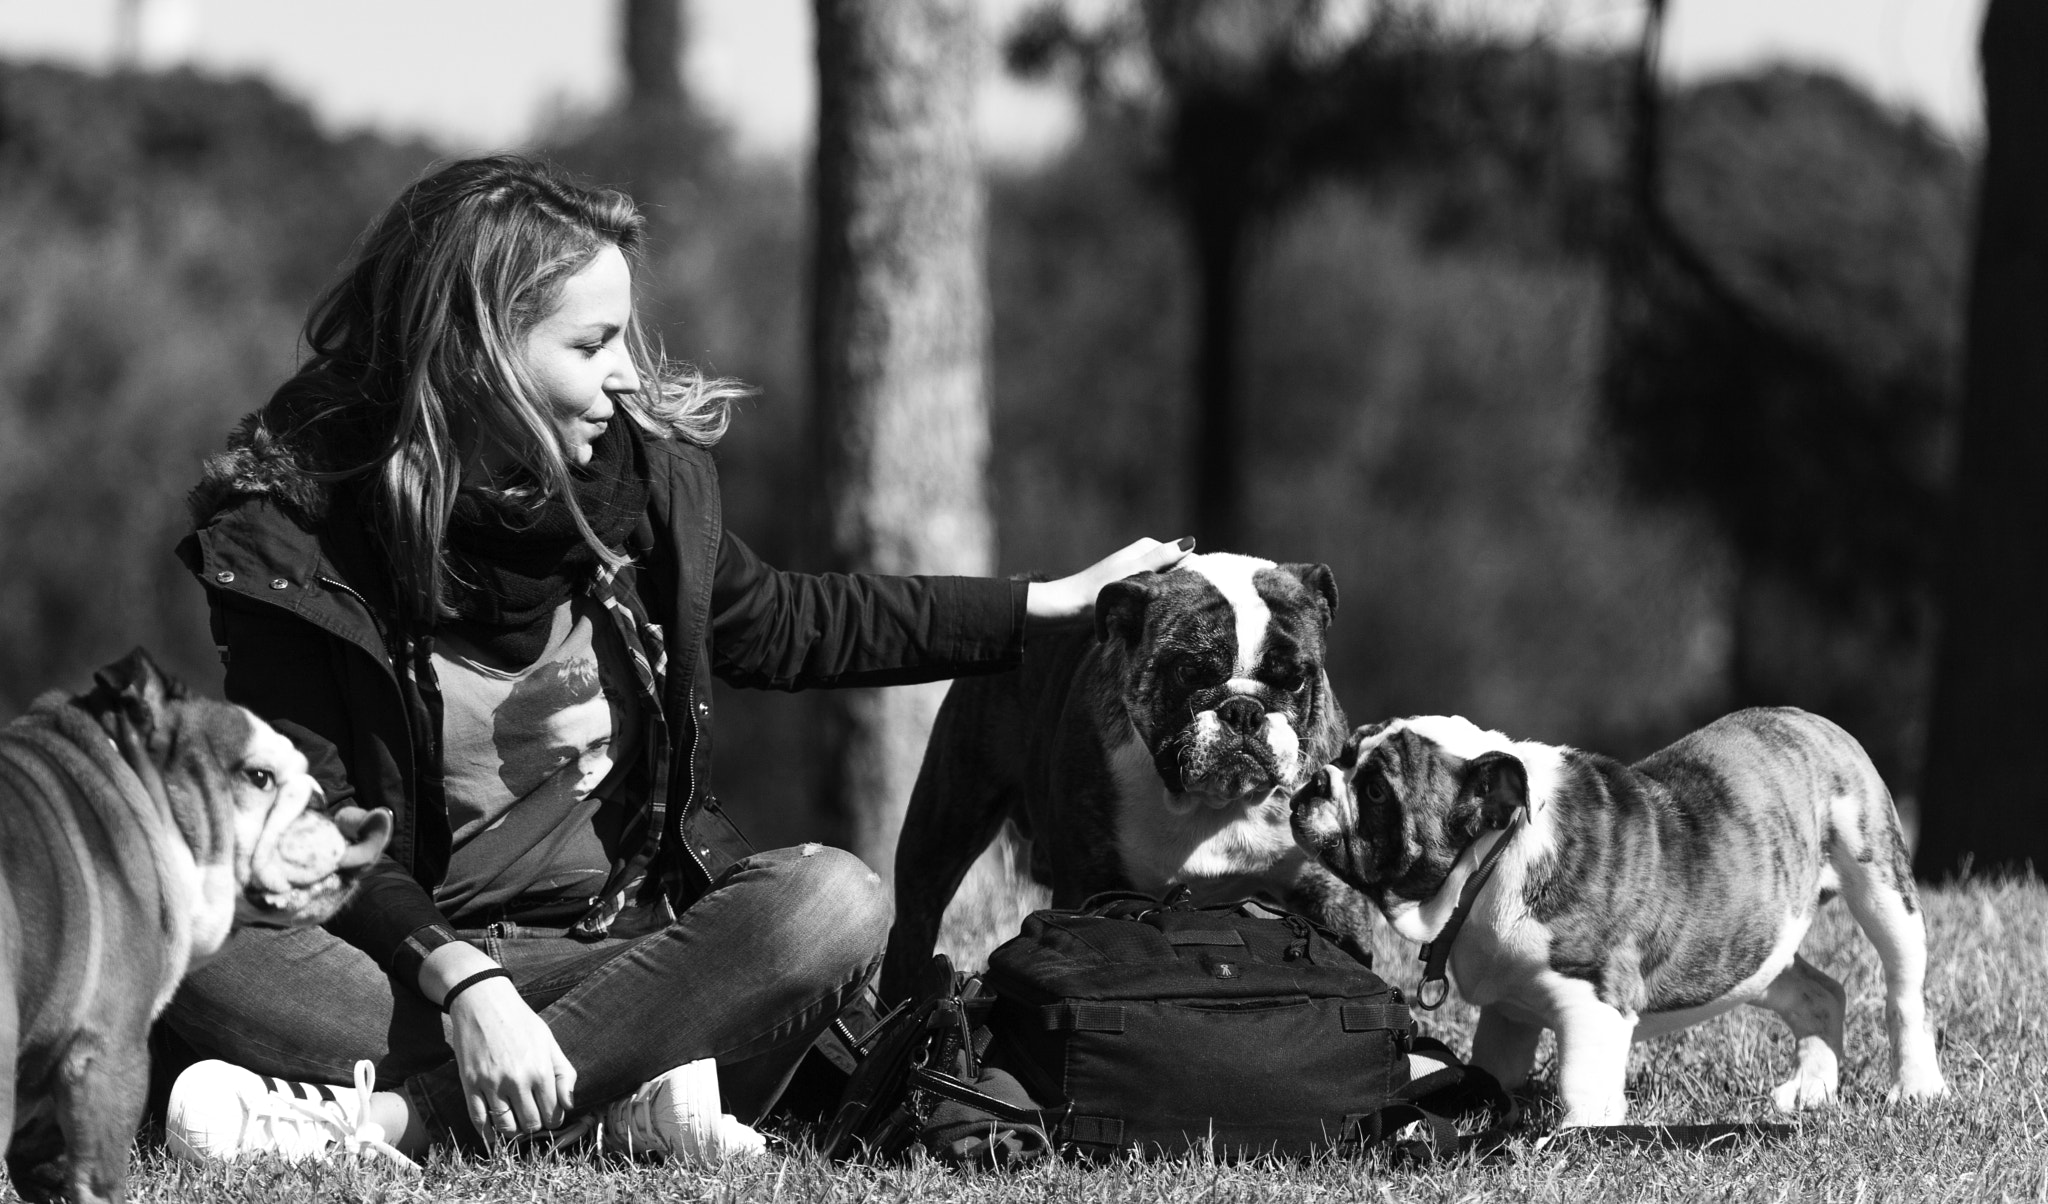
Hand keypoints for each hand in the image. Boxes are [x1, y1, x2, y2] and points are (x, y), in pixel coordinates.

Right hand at [446, 978, 577, 1137]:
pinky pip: (479, 1120)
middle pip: (530, 1124)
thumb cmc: (521, 1021)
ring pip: (506, 1126)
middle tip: (533, 1118)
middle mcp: (517, 1080)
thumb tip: (569, 1105)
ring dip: (513, 1131)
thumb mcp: (549, 1042)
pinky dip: (487, 1132)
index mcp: (540, 1070)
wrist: (483, 1002)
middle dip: (535, 1125)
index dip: (554, 1119)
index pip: (553, 1114)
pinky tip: (494, 1131)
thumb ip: (565, 1074)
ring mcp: (491, 1083)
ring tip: (516, 1122)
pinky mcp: (470, 1084)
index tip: (550, 1116)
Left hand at [1025, 537, 1193, 628]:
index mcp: (1148, 547)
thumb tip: (1191, 541)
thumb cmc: (1097, 588)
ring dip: (1169, 597)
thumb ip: (1161, 557)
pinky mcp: (1132, 590)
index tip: (1195, 594)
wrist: (1068, 606)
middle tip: (1182, 607)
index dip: (1192, 574)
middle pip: (1176, 571)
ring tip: (1169, 613)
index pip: (1184, 557)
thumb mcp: (1134, 571)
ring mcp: (1139, 574)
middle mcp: (1145, 557)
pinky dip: (1157, 603)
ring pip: (1166, 584)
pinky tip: (1158, 615)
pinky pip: (1154, 595)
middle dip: (1181, 586)